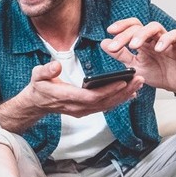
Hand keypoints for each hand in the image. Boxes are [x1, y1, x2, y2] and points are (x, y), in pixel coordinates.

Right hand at [24, 60, 141, 118]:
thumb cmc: (39, 87)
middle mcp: (77, 107)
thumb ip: (46, 71)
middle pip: (104, 102)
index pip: (91, 96)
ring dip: (124, 96)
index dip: (108, 90)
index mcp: (66, 97)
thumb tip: (56, 66)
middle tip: (138, 80)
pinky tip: (129, 93)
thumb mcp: (37, 75)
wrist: (36, 103)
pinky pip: (105, 106)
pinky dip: (118, 100)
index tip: (122, 81)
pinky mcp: (86, 110)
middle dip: (123, 92)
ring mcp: (82, 110)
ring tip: (138, 84)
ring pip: (107, 105)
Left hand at [103, 18, 175, 94]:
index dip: (121, 26)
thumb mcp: (136, 66)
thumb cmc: (160, 73)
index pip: (131, 26)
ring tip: (134, 45)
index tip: (109, 32)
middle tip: (115, 46)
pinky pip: (175, 36)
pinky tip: (158, 48)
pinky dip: (166, 39)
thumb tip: (104, 43)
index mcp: (143, 41)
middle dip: (125, 35)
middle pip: (139, 26)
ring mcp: (167, 41)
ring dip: (142, 34)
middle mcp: (154, 38)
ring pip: (155, 27)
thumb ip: (121, 55)